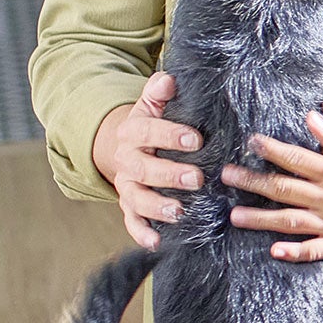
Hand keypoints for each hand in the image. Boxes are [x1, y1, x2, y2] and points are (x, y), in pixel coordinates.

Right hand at [91, 70, 202, 248]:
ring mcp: (127, 186)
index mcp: (133, 132)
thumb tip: (169, 80)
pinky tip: (155, 242)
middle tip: (196, 179)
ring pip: (137, 198)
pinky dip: (141, 233)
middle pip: (144, 169)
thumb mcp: (153, 105)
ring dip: (157, 207)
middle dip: (169, 175)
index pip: (148, 131)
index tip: (196, 139)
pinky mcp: (129, 207)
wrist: (126, 147)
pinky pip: (131, 222)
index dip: (170, 135)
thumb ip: (159, 92)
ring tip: (179, 212)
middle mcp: (127, 160)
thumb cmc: (152, 126)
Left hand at [221, 94, 322, 259]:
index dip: (270, 149)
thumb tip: (310, 117)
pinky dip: (294, 252)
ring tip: (235, 215)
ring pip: (291, 221)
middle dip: (252, 181)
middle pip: (284, 188)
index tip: (250, 142)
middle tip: (226, 175)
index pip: (295, 158)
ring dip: (261, 218)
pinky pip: (315, 251)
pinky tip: (274, 252)